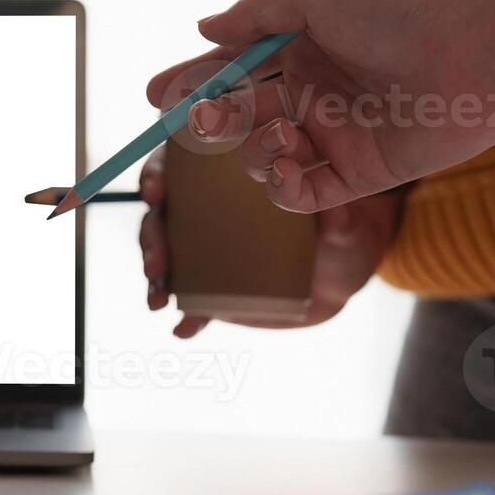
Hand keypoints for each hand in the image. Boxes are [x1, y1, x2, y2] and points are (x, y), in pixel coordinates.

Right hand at [138, 148, 402, 337]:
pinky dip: (186, 318)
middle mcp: (207, 209)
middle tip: (156, 260)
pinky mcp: (213, 288)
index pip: (180, 166)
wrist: (342, 274)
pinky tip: (185, 329)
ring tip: (159, 299)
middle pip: (163, 215)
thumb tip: (331, 214)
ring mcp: (205, 251)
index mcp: (228, 175)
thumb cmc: (338, 228)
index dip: (159, 175)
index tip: (156, 190)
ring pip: (167, 258)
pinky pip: (192, 303)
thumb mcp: (342, 220)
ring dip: (156, 279)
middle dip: (151, 237)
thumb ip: (336, 217)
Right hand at [156, 0, 494, 211]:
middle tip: (199, 119)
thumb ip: (255, 15)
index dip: (190, 83)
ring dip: (251, 149)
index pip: (231, 70)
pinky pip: (296, 195)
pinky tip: (286, 163)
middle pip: (236, 118)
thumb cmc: (401, 15)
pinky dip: (279, 186)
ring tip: (278, 132)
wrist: (474, 59)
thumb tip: (202, 27)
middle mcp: (311, 95)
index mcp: (301, 50)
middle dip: (209, 121)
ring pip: (259, 158)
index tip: (155, 95)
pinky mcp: (354, 178)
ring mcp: (331, 138)